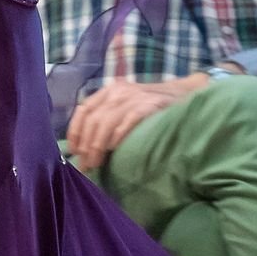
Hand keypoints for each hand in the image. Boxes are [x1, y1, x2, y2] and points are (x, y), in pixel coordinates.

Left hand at [64, 76, 204, 170]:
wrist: (182, 93)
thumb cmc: (150, 105)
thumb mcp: (125, 104)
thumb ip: (107, 116)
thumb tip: (86, 145)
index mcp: (109, 90)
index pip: (84, 108)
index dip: (75, 130)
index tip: (73, 151)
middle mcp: (118, 91)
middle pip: (94, 119)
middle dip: (86, 144)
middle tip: (86, 165)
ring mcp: (134, 97)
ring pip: (106, 121)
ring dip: (98, 145)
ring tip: (96, 163)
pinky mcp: (149, 105)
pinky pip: (128, 121)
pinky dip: (118, 135)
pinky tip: (114, 148)